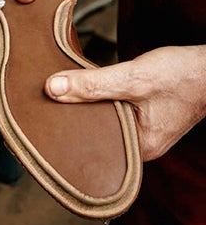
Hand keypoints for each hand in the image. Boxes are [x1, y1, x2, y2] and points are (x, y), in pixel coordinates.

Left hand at [44, 45, 205, 160]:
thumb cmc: (184, 74)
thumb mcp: (134, 77)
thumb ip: (94, 84)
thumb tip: (52, 88)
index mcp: (140, 148)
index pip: (91, 150)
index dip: (64, 138)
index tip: (40, 127)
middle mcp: (140, 146)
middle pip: (94, 138)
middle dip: (71, 124)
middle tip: (41, 111)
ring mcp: (142, 132)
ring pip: (102, 124)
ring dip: (83, 110)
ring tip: (55, 101)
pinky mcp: (143, 118)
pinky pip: (112, 115)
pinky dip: (98, 104)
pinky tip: (81, 93)